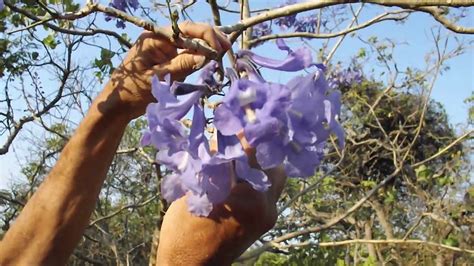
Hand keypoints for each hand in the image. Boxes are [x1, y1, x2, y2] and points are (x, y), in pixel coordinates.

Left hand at [104, 21, 230, 118]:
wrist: (118, 106)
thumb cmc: (133, 91)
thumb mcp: (159, 77)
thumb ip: (183, 65)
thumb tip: (208, 56)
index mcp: (155, 38)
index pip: (185, 30)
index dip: (205, 36)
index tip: (220, 48)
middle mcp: (161, 40)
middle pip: (190, 34)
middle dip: (210, 39)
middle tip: (228, 47)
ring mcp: (165, 50)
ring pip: (191, 44)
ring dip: (207, 47)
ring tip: (224, 50)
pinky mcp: (168, 61)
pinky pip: (187, 55)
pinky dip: (200, 56)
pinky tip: (212, 58)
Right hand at [156, 133, 286, 264]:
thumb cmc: (183, 232)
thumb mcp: (192, 193)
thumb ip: (211, 166)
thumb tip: (219, 139)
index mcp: (241, 195)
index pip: (253, 150)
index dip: (245, 131)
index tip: (236, 117)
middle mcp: (262, 204)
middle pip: (272, 161)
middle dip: (257, 146)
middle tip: (238, 140)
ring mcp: (268, 214)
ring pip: (276, 176)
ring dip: (261, 163)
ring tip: (241, 160)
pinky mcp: (268, 220)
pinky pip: (271, 190)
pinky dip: (259, 179)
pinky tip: (241, 178)